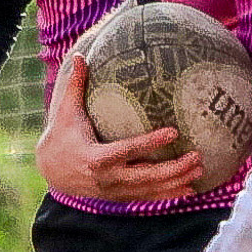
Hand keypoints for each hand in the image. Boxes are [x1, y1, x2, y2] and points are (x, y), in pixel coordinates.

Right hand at [36, 49, 205, 202]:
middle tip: (197, 156)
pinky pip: (147, 197)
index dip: (151, 142)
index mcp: (96, 157)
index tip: (174, 131)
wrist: (51, 169)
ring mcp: (114, 190)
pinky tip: (189, 190)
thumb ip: (75, 84)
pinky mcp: (119, 196)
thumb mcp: (66, 111)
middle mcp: (107, 178)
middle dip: (174, 169)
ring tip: (200, 171)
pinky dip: (168, 194)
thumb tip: (80, 54)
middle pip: (146, 176)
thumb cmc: (62, 135)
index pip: (129, 149)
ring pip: (150, 189)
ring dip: (177, 182)